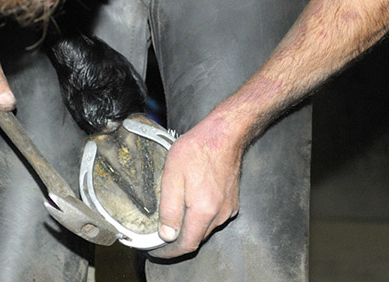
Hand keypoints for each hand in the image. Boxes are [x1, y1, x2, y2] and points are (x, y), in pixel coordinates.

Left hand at [149, 114, 244, 258]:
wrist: (223, 135)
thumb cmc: (197, 150)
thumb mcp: (172, 177)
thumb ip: (169, 209)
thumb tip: (166, 234)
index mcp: (203, 210)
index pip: (186, 244)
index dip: (169, 252)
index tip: (156, 251)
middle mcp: (219, 213)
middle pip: (197, 238)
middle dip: (177, 241)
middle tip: (159, 236)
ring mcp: (228, 207)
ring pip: (206, 228)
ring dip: (190, 228)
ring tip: (173, 220)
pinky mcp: (232, 200)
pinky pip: (214, 218)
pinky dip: (201, 218)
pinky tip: (191, 205)